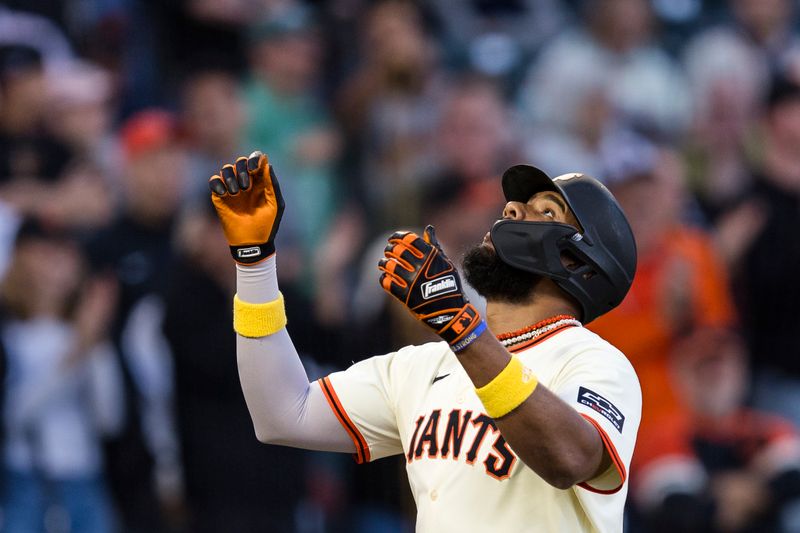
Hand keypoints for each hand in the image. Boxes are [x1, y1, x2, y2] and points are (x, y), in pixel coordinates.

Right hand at [209, 151, 284, 263]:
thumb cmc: (267, 225)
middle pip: (240, 161)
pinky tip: (226, 194)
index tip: (254, 169)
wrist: (252, 243)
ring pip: (226, 169)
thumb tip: (266, 163)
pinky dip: (218, 183)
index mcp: (260, 181)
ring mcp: (232, 189)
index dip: (254, 159)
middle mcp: (246, 182)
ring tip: (237, 193)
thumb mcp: (275, 204)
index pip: (256, 159)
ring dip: (231, 177)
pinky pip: (214, 181)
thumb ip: (271, 184)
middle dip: (242, 169)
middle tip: (246, 186)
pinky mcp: (220, 197)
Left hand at [378, 225, 485, 351]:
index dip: (398, 236)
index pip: (409, 239)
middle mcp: (420, 267)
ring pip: (390, 265)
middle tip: (388, 250)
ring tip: (383, 263)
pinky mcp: (405, 296)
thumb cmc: (450, 285)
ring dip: (383, 262)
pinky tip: (386, 276)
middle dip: (389, 248)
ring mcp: (412, 281)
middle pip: (397, 250)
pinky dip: (384, 278)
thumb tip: (428, 228)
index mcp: (430, 256)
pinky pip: (388, 283)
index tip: (393, 238)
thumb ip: (434, 245)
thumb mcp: (446, 262)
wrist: (452, 311)